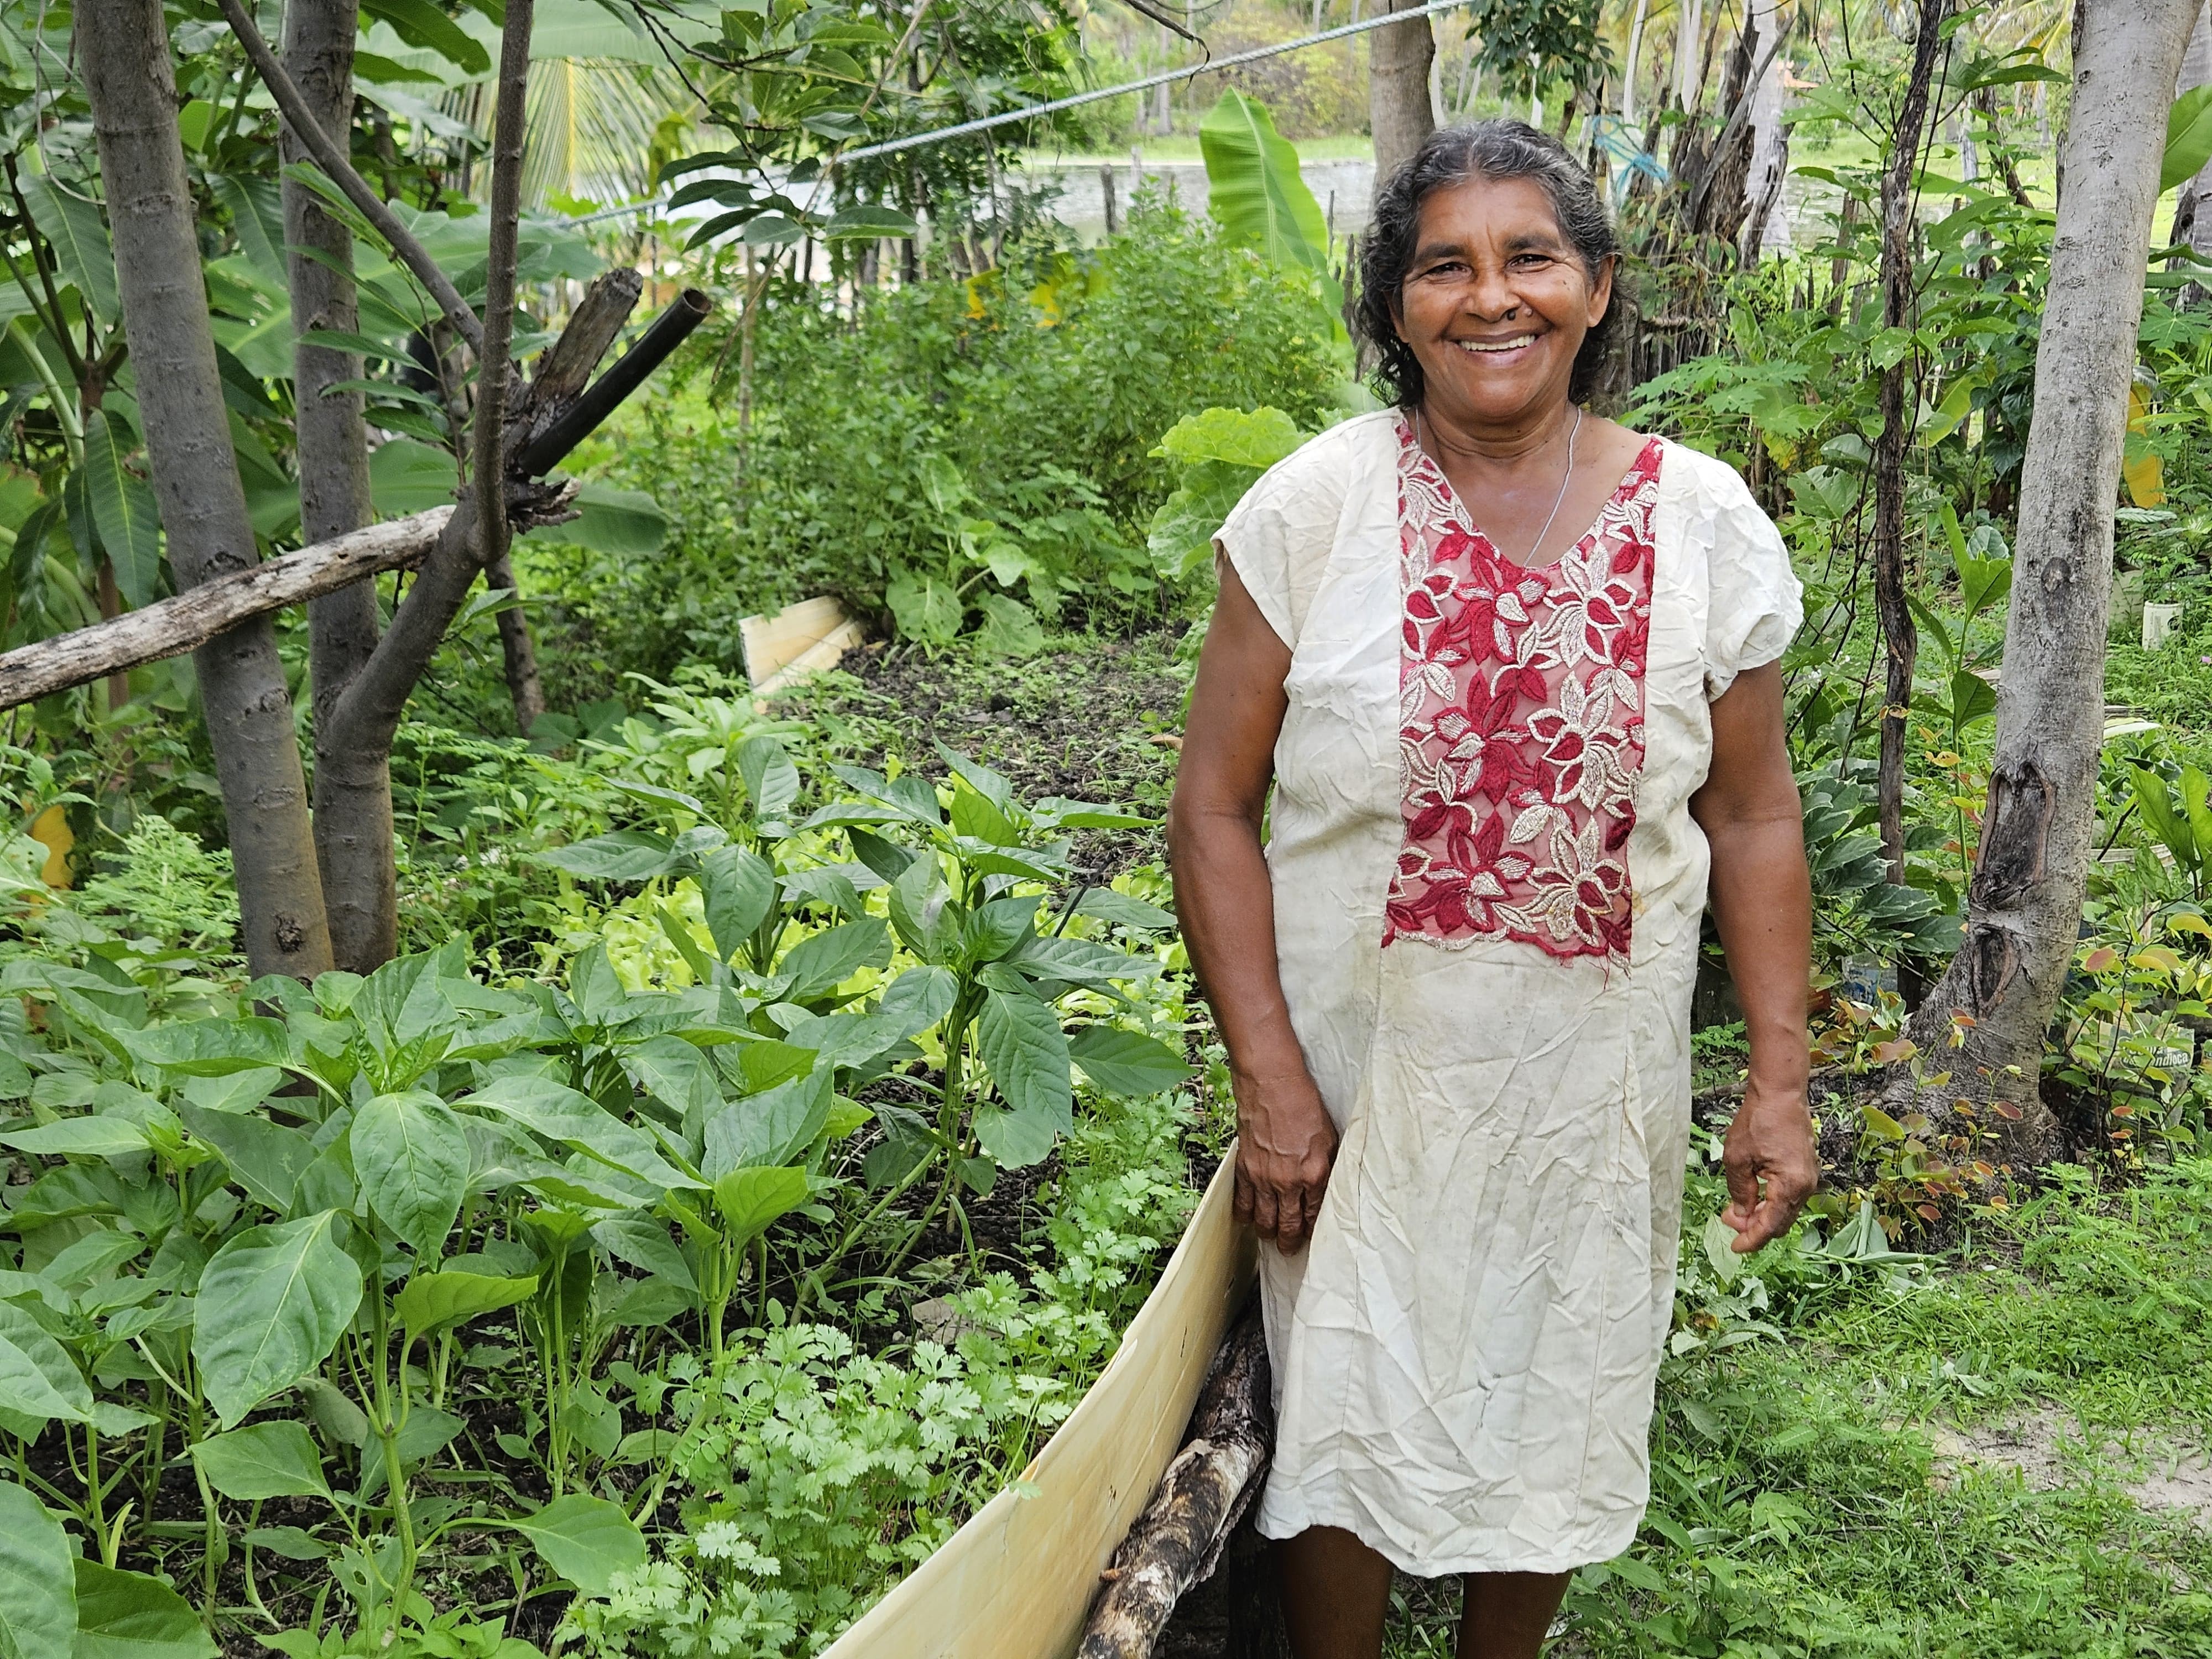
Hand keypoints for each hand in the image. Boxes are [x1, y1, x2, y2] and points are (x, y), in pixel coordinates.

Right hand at [1233, 1067, 1336, 1253]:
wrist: (1272, 1082)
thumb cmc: (1303, 1103)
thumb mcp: (1329, 1136)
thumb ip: (1327, 1166)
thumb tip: (1326, 1186)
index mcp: (1314, 1174)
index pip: (1314, 1215)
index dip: (1312, 1230)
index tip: (1312, 1237)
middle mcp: (1288, 1181)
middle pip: (1288, 1225)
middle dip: (1289, 1242)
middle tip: (1289, 1249)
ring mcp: (1264, 1176)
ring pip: (1264, 1219)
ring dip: (1267, 1232)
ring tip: (1270, 1237)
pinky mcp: (1245, 1167)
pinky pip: (1242, 1201)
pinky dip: (1244, 1215)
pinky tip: (1247, 1220)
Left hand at [1720, 1076, 1817, 1253]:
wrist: (1780, 1093)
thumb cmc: (1758, 1121)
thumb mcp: (1737, 1159)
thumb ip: (1740, 1191)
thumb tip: (1740, 1216)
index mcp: (1791, 1185)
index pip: (1771, 1224)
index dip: (1752, 1239)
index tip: (1735, 1248)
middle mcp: (1805, 1185)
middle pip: (1781, 1222)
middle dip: (1755, 1228)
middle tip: (1729, 1223)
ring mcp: (1808, 1178)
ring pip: (1785, 1210)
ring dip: (1762, 1215)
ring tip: (1735, 1211)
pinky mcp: (1804, 1170)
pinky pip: (1788, 1196)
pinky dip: (1770, 1202)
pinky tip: (1753, 1198)